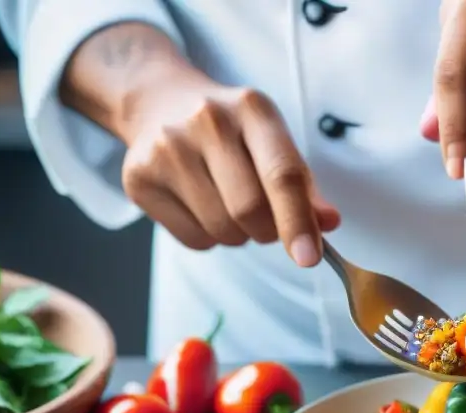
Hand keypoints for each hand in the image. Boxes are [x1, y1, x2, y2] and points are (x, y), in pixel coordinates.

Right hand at [119, 76, 338, 265]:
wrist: (160, 102)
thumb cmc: (231, 132)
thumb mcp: (273, 142)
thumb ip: (303, 185)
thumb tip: (326, 223)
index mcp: (252, 109)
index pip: (282, 174)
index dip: (297, 222)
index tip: (309, 257)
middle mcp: (207, 122)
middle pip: (249, 210)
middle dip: (268, 232)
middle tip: (266, 222)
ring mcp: (167, 149)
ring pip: (222, 230)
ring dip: (239, 235)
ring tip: (230, 206)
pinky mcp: (139, 178)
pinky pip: (194, 240)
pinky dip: (209, 238)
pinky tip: (203, 208)